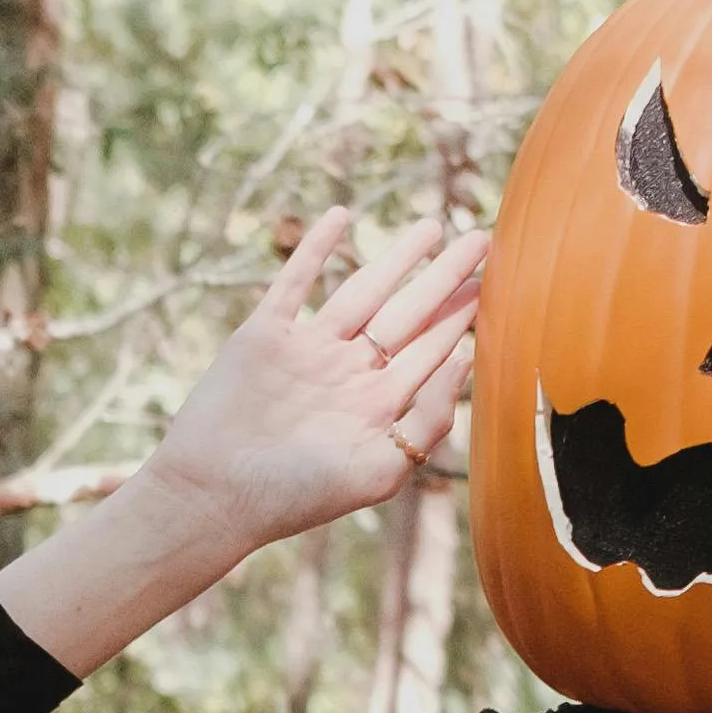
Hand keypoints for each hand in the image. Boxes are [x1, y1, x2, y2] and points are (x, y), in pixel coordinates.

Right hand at [0, 208, 484, 679]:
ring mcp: (306, 351)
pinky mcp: (264, 334)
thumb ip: (428, 421)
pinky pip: (294, 282)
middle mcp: (346, 374)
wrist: (216, 494)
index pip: (430, 350)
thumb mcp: (382, 471)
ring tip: (431, 225)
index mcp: (377, 406)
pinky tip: (340, 216)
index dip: (462, 315)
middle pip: (406, 313)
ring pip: (360, 290)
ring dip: (395, 257)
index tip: (496, 281)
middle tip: (480, 239)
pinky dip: (315, 248)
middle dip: (442, 277)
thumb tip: (464, 360)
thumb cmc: (298, 496)